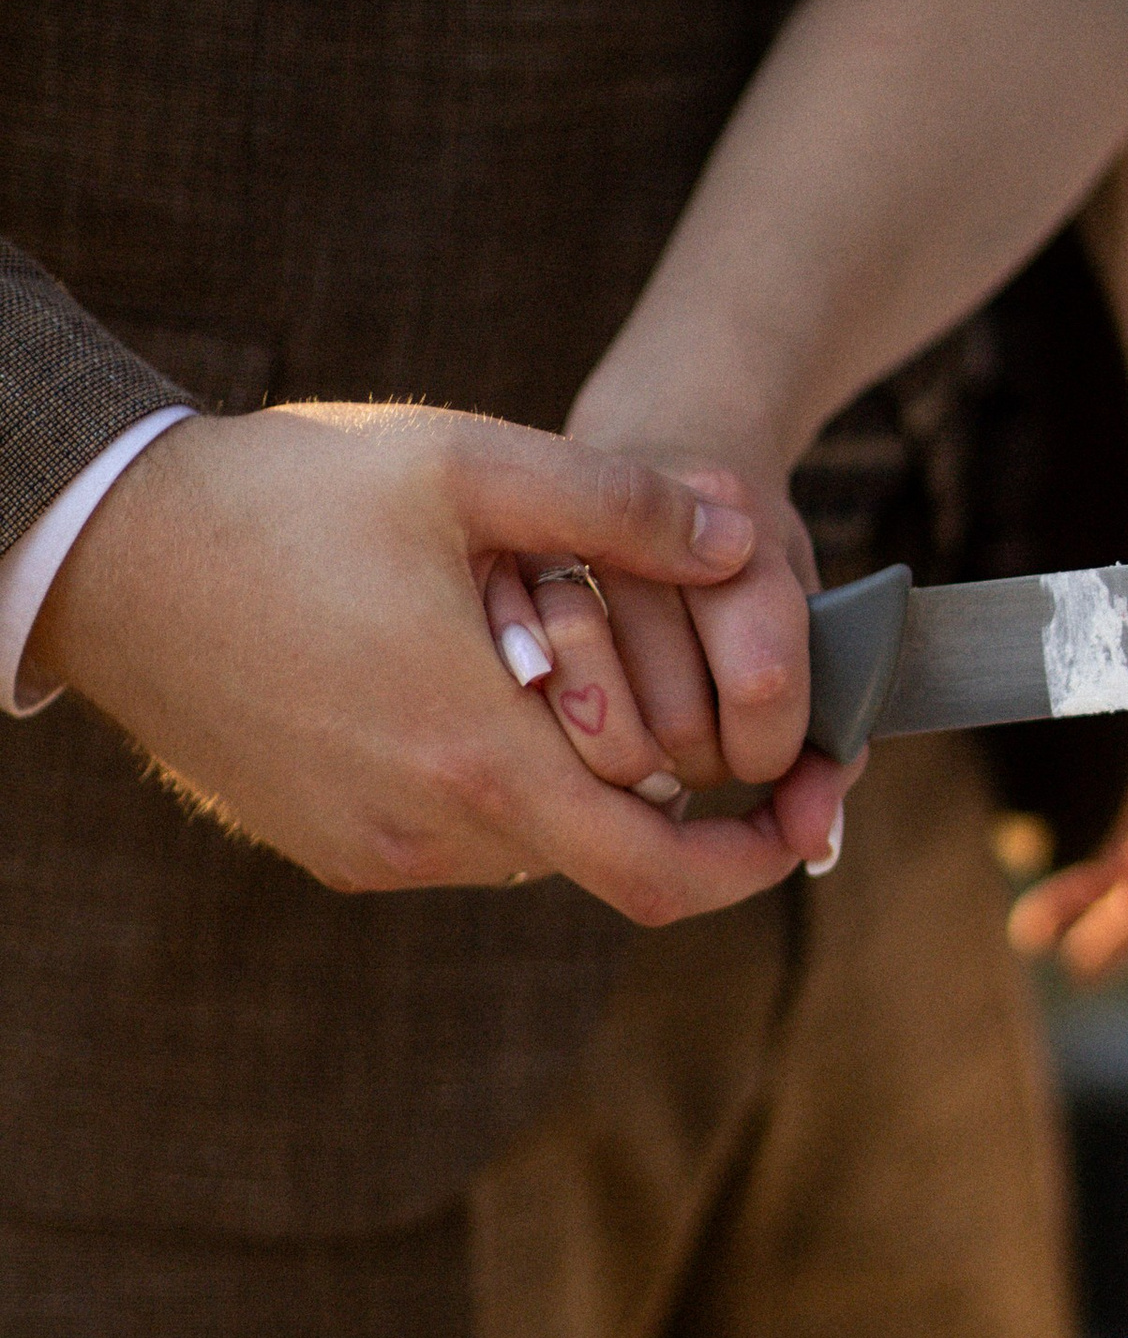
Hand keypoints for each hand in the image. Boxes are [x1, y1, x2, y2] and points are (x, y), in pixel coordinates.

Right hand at [32, 401, 821, 918]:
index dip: (760, 853)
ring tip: (560, 654)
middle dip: (670, 783)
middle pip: (605, 847)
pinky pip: (455, 830)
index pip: (663, 870)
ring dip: (576, 769)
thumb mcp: (462, 467)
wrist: (102, 553)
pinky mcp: (325, 842)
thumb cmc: (279, 498)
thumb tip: (743, 535)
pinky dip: (500, 773)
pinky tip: (478, 675)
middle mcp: (429, 834)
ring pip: (531, 838)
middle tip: (713, 699)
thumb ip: (618, 504)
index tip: (816, 800)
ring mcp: (370, 849)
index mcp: (479, 759)